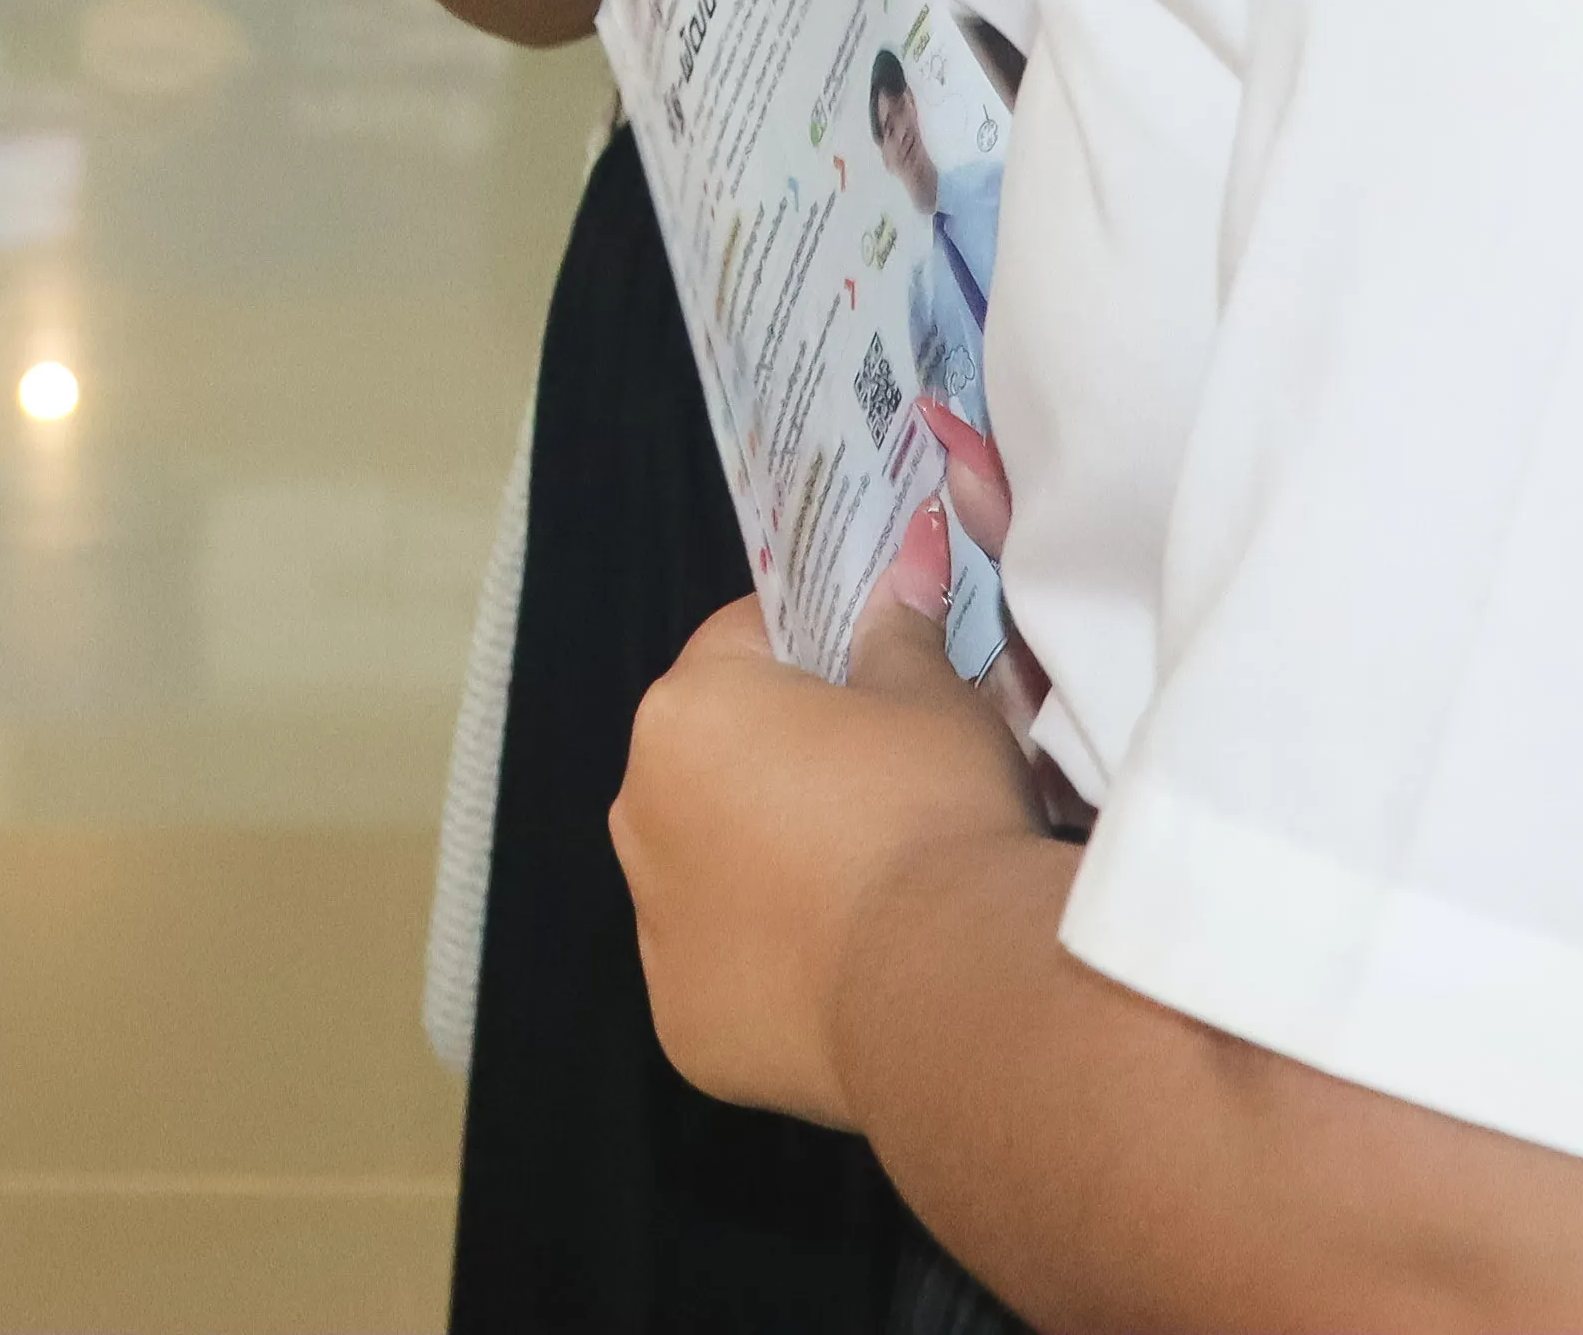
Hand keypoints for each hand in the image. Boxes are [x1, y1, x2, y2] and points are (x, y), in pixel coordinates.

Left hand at [610, 594, 1055, 1128]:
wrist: (944, 988)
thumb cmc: (928, 811)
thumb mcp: (930, 696)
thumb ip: (897, 629)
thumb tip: (902, 564)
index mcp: (685, 711)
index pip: (742, 642)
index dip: (813, 649)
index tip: (871, 679)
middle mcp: (638, 810)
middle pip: (714, 760)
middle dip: (781, 764)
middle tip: (880, 790)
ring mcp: (653, 926)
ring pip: (709, 866)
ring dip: (766, 865)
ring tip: (867, 887)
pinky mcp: (680, 1018)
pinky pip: (723, 965)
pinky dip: (771, 961)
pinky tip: (844, 969)